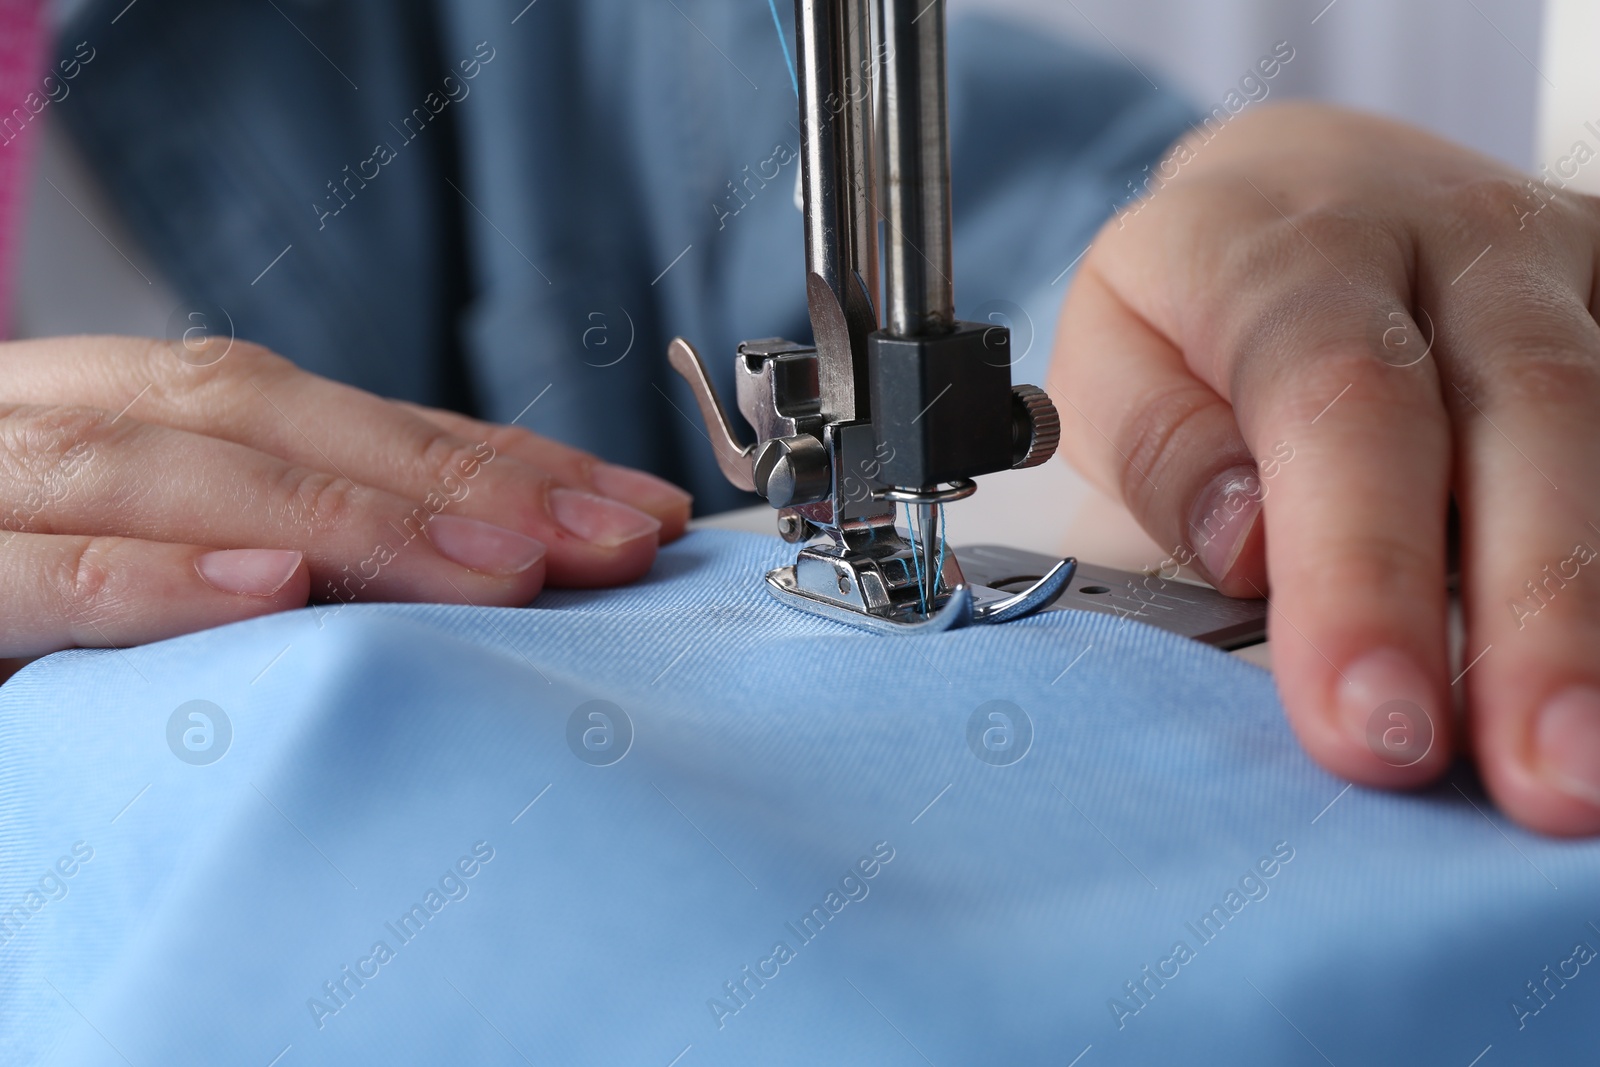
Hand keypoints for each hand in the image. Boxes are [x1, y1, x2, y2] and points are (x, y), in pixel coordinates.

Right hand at [0, 335, 689, 662]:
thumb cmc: (11, 570)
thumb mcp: (137, 542)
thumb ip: (258, 539)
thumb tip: (461, 565)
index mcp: (117, 412)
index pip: (326, 413)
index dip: (482, 452)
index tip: (620, 508)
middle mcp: (47, 417)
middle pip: (271, 421)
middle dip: (453, 476)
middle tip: (608, 537)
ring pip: (167, 468)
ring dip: (351, 512)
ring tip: (501, 560)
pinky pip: (14, 566)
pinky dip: (139, 574)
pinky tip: (264, 589)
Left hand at [1051, 103, 1599, 834]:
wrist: (1308, 180)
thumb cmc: (1197, 298)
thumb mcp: (1116, 347)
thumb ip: (1163, 445)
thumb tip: (1245, 549)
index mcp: (1291, 249)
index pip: (1335, 398)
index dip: (1358, 567)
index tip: (1367, 722)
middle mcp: (1455, 243)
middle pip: (1527, 410)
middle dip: (1540, 614)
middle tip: (1543, 779)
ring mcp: (1572, 268)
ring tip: (1597, 763)